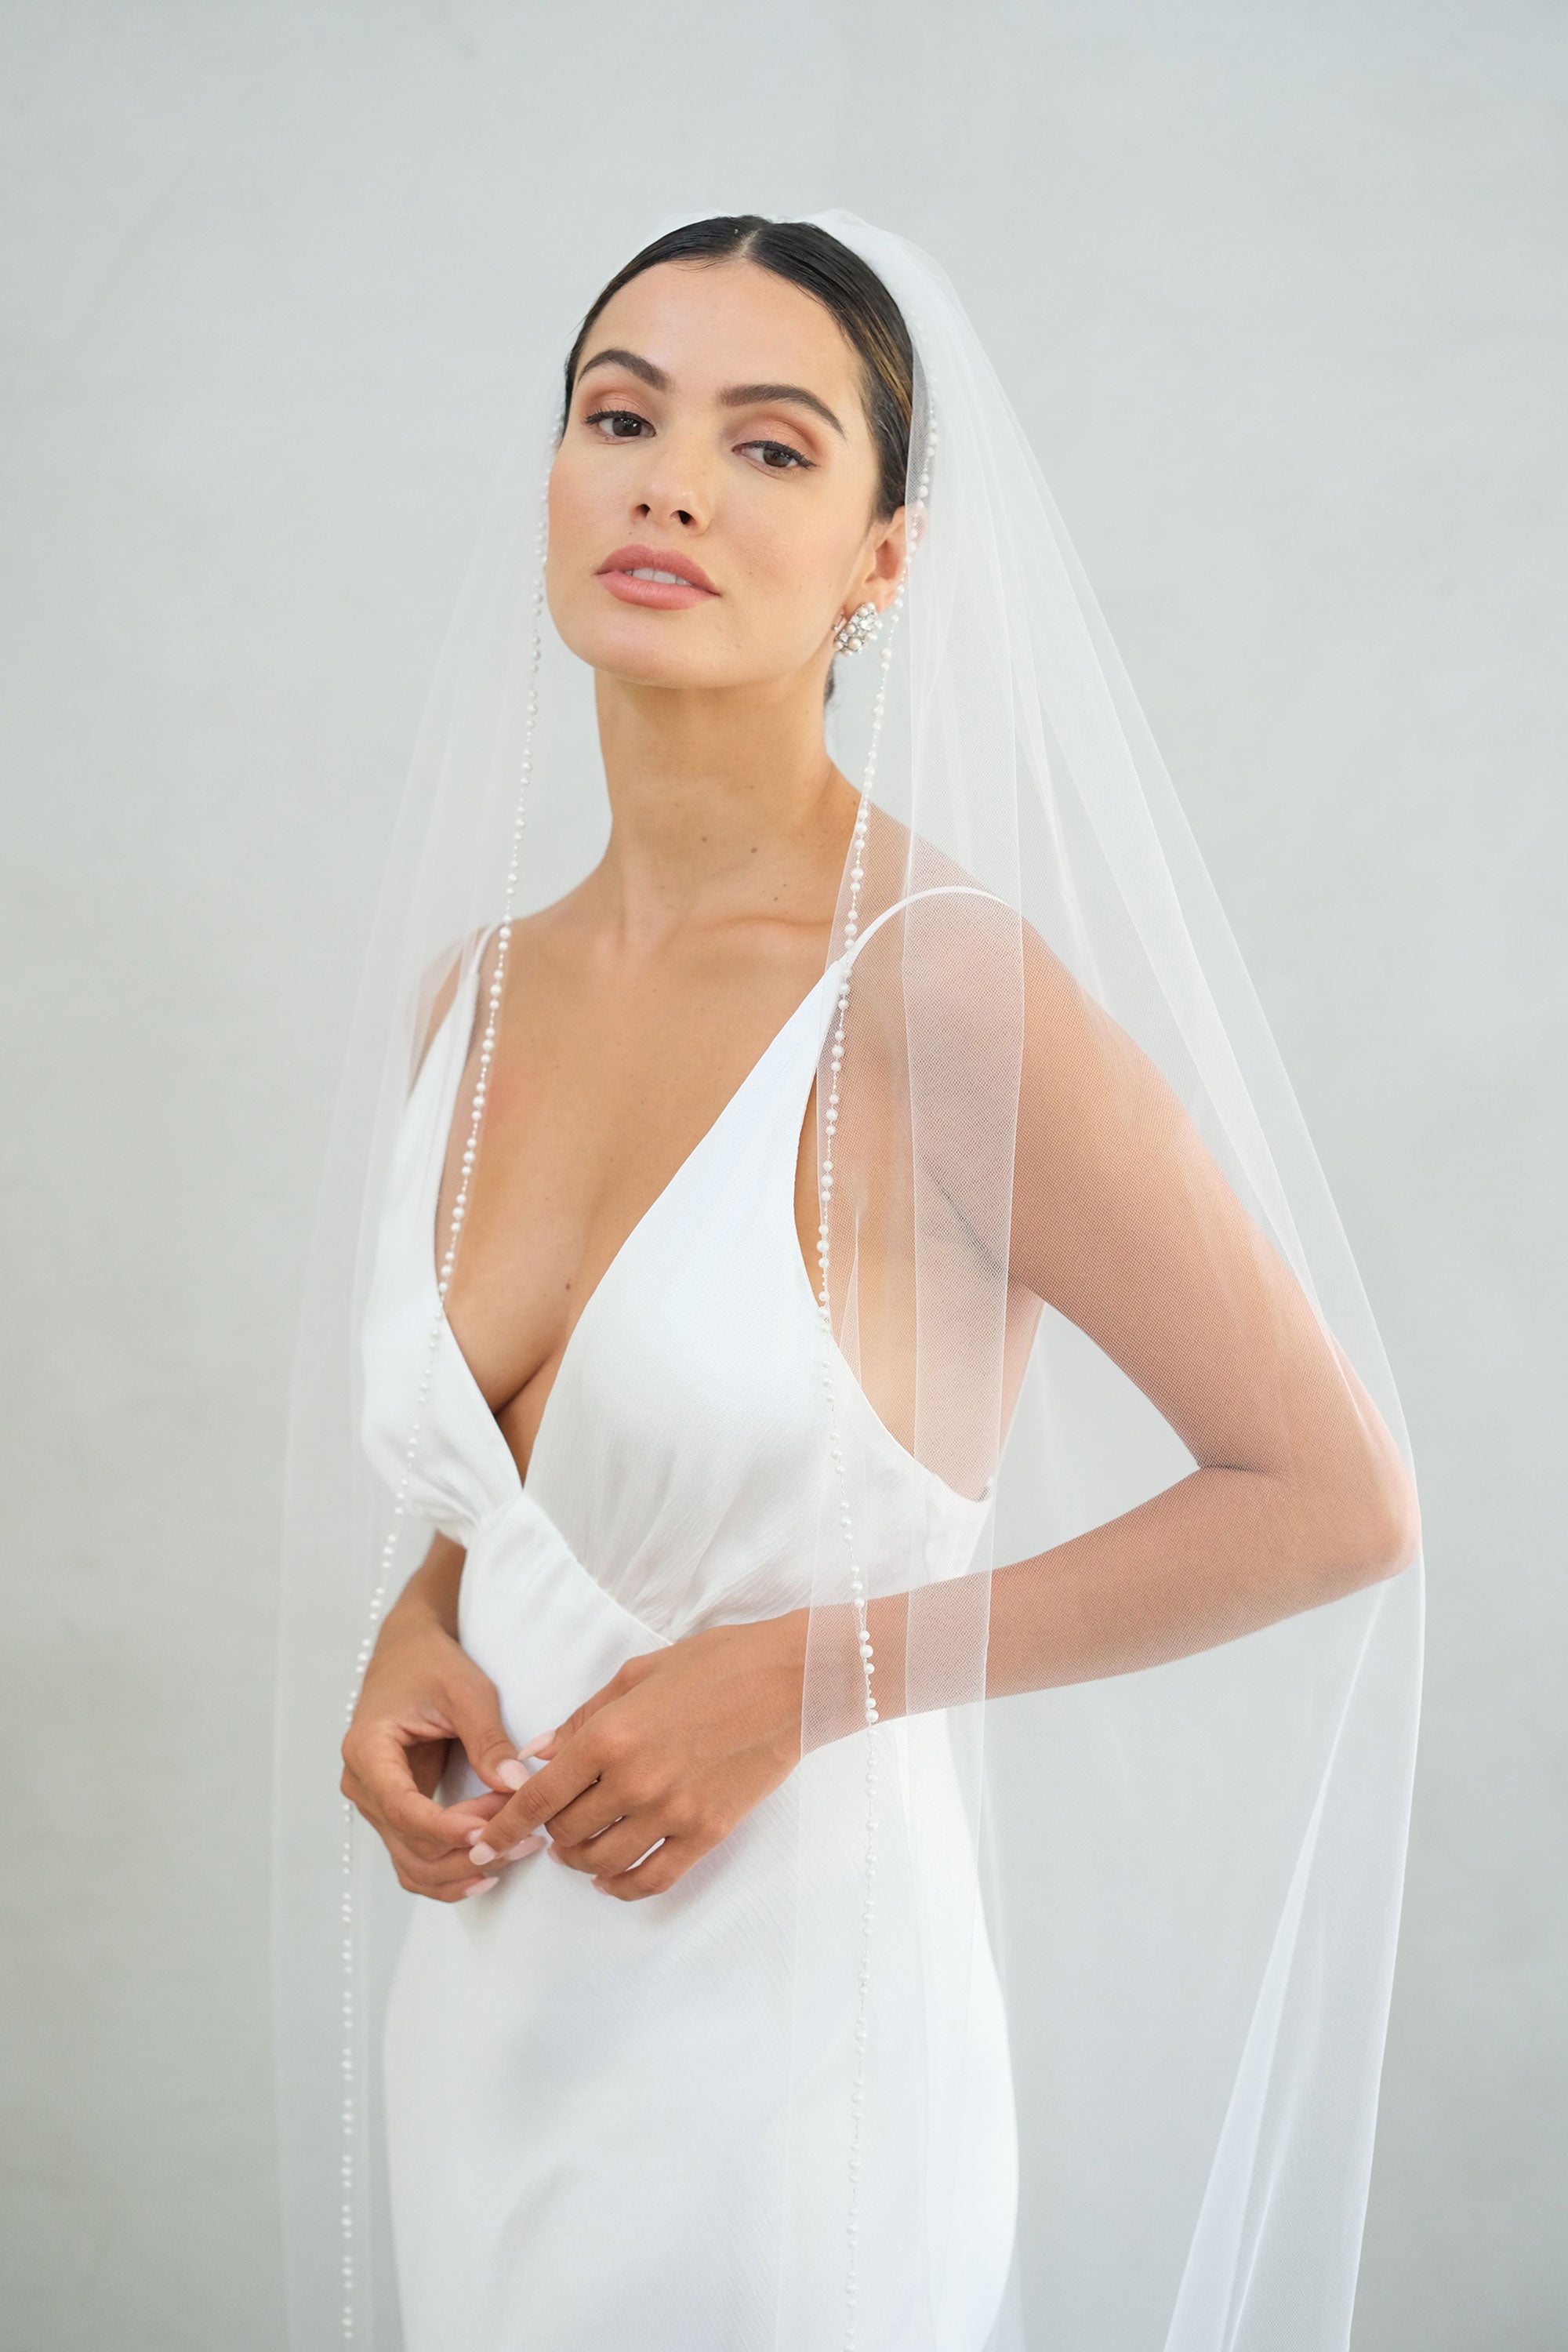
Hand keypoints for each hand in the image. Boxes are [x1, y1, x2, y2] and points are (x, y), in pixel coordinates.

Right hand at [341, 1594, 546, 1901]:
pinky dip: (449, 1874)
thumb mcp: (466, 1692)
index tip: (491, 1833)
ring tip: (516, 1850)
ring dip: (463, 1869)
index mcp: (367, 1750)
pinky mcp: (396, 1814)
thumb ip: (488, 1740)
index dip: (446, 1829)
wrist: (409, 1654)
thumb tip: (516, 1787)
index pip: (401, 1807)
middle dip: (467, 1849)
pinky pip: (416, 1860)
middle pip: (409, 1845)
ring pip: (412, 1865)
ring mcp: (376, 1805)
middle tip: (524, 1837)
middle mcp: (363, 1786)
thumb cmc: (433, 1666)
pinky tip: (488, 1873)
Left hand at [461, 1613, 809, 1900]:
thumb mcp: (638, 1673)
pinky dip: (624, 1887)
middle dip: (546, 1833)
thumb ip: (583, 1717)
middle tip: (547, 1825)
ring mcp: (673, 1812)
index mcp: (610, 1735)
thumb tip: (539, 1752)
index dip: (504, 1824)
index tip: (483, 1841)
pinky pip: (654, 1878)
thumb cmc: (716, 1663)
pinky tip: (611, 1880)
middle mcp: (634, 1781)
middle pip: (567, 1831)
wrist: (791, 1680)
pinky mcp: (707, 1831)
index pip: (539, 1796)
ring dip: (580, 1861)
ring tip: (576, 1851)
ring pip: (604, 1861)